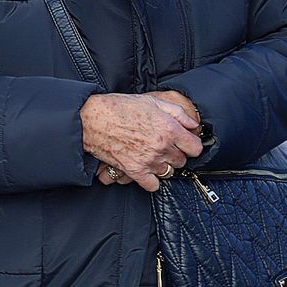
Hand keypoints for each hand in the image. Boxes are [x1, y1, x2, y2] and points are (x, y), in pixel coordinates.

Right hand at [80, 92, 202, 192]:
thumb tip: (193, 124)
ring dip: (162, 165)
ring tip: (151, 155)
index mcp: (169, 128)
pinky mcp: (135, 171)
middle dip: (174, 153)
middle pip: (182, 161)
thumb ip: (177, 112)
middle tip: (162, 145)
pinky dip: (151, 180)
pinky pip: (154, 185)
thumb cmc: (118, 107)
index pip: (196, 148)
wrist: (91, 119)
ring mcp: (149, 160)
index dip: (189, 144)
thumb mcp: (150, 101)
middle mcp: (162, 146)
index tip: (183, 142)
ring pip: (169, 172)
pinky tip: (146, 169)